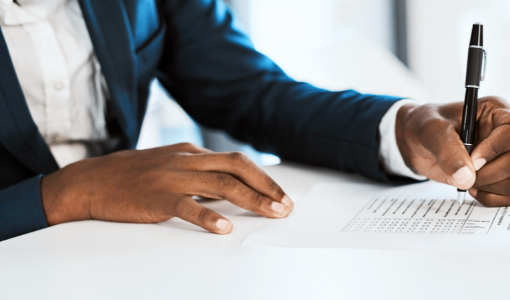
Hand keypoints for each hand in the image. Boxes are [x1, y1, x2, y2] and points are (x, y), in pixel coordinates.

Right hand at [40, 143, 292, 233]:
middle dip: (266, 187)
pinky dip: (208, 216)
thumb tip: (232, 191)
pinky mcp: (156, 198)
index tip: (281, 196)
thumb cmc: (133, 177)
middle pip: (237, 168)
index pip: (238, 161)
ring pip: (221, 185)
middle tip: (286, 206)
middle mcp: (187, 161)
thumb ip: (200, 176)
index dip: (263, 179)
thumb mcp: (172, 167)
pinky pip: (187, 206)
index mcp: (192, 153)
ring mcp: (172, 178)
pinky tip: (224, 228)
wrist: (91, 181)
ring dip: (251, 200)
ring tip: (271, 213)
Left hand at [395, 96, 509, 206]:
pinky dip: (491, 199)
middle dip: (487, 174)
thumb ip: (448, 151)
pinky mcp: (499, 177)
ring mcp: (504, 157)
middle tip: (462, 173)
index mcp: (496, 112)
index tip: (473, 159)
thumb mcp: (431, 131)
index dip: (497, 149)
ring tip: (464, 180)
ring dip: (488, 187)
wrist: (416, 142)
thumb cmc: (426, 126)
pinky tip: (471, 189)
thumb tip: (467, 179)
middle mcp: (505, 135)